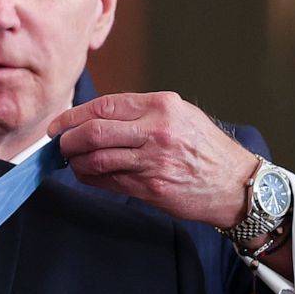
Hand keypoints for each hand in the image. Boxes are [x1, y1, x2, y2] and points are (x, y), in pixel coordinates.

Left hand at [47, 92, 257, 228]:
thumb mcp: (179, 114)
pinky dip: (90, 177)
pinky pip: (108, 181)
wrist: (236, 184)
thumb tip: (93, 117)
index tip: (58, 124)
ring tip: (70, 160)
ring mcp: (153, 161)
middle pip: (94, 132)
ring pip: (97, 159)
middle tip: (58, 144)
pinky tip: (86, 174)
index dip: (73, 116)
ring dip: (75, 161)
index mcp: (161, 106)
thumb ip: (140, 112)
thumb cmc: (204, 147)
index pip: (103, 106)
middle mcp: (156, 131)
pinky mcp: (151, 188)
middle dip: (67, 139)